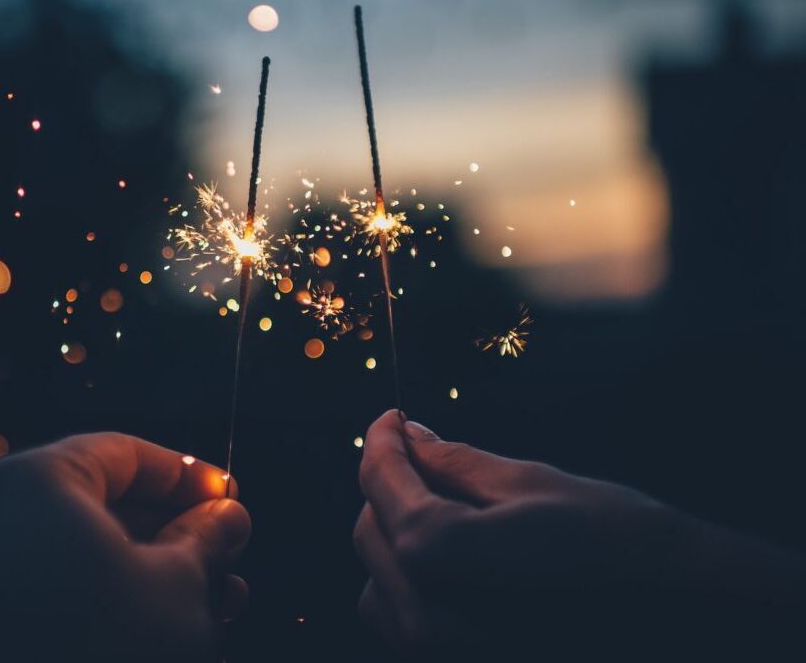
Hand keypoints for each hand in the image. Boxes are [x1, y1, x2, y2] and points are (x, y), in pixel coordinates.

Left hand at [0, 433, 250, 662]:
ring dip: (146, 565)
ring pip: (76, 549)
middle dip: (170, 526)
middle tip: (224, 545)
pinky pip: (47, 588)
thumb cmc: (114, 655)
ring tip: (213, 592)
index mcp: (32, 484)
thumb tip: (227, 516)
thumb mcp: (182, 584)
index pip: (122, 453)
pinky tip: (163, 618)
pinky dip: (102, 592)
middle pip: (97, 501)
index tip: (227, 494)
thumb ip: (206, 535)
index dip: (186, 473)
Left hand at [354, 410, 805, 656]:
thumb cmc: (616, 544)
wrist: (685, 617)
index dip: (382, 441)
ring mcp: (438, 653)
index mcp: (439, 558)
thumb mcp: (530, 484)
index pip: (382, 484)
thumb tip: (411, 434)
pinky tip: (457, 556)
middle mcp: (425, 619)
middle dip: (390, 485)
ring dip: (398, 535)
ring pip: (379, 579)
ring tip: (446, 504)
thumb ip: (454, 463)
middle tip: (424, 451)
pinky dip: (414, 580)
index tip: (392, 417)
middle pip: (370, 531)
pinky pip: (404, 618)